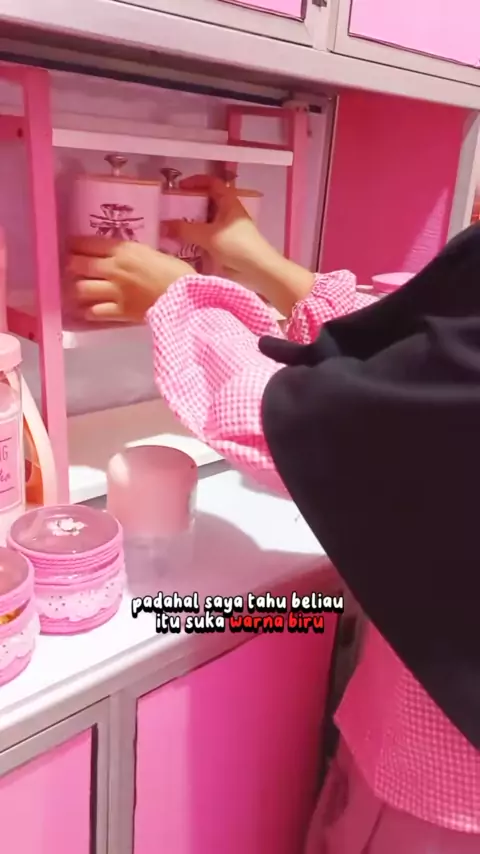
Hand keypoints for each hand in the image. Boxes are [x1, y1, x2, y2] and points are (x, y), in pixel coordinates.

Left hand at [67, 237, 193, 322]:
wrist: (188, 298)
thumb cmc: (176, 272)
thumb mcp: (152, 252)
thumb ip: (132, 253)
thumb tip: (120, 256)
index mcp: (123, 250)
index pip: (88, 243)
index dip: (74, 244)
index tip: (70, 245)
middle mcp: (114, 269)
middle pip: (78, 264)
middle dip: (70, 265)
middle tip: (69, 267)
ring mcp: (115, 292)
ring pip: (81, 288)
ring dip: (75, 288)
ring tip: (75, 289)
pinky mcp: (120, 312)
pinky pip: (94, 312)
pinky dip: (87, 311)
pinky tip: (86, 310)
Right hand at [166, 175, 280, 292]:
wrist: (259, 271)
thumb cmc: (238, 247)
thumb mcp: (209, 236)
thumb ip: (185, 230)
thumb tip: (163, 226)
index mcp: (229, 202)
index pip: (212, 183)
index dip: (196, 181)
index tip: (179, 187)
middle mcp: (228, 213)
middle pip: (206, 202)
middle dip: (188, 204)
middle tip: (170, 209)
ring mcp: (226, 230)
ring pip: (205, 221)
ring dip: (190, 223)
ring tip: (171, 227)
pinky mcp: (225, 245)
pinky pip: (206, 237)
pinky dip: (194, 238)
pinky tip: (181, 243)